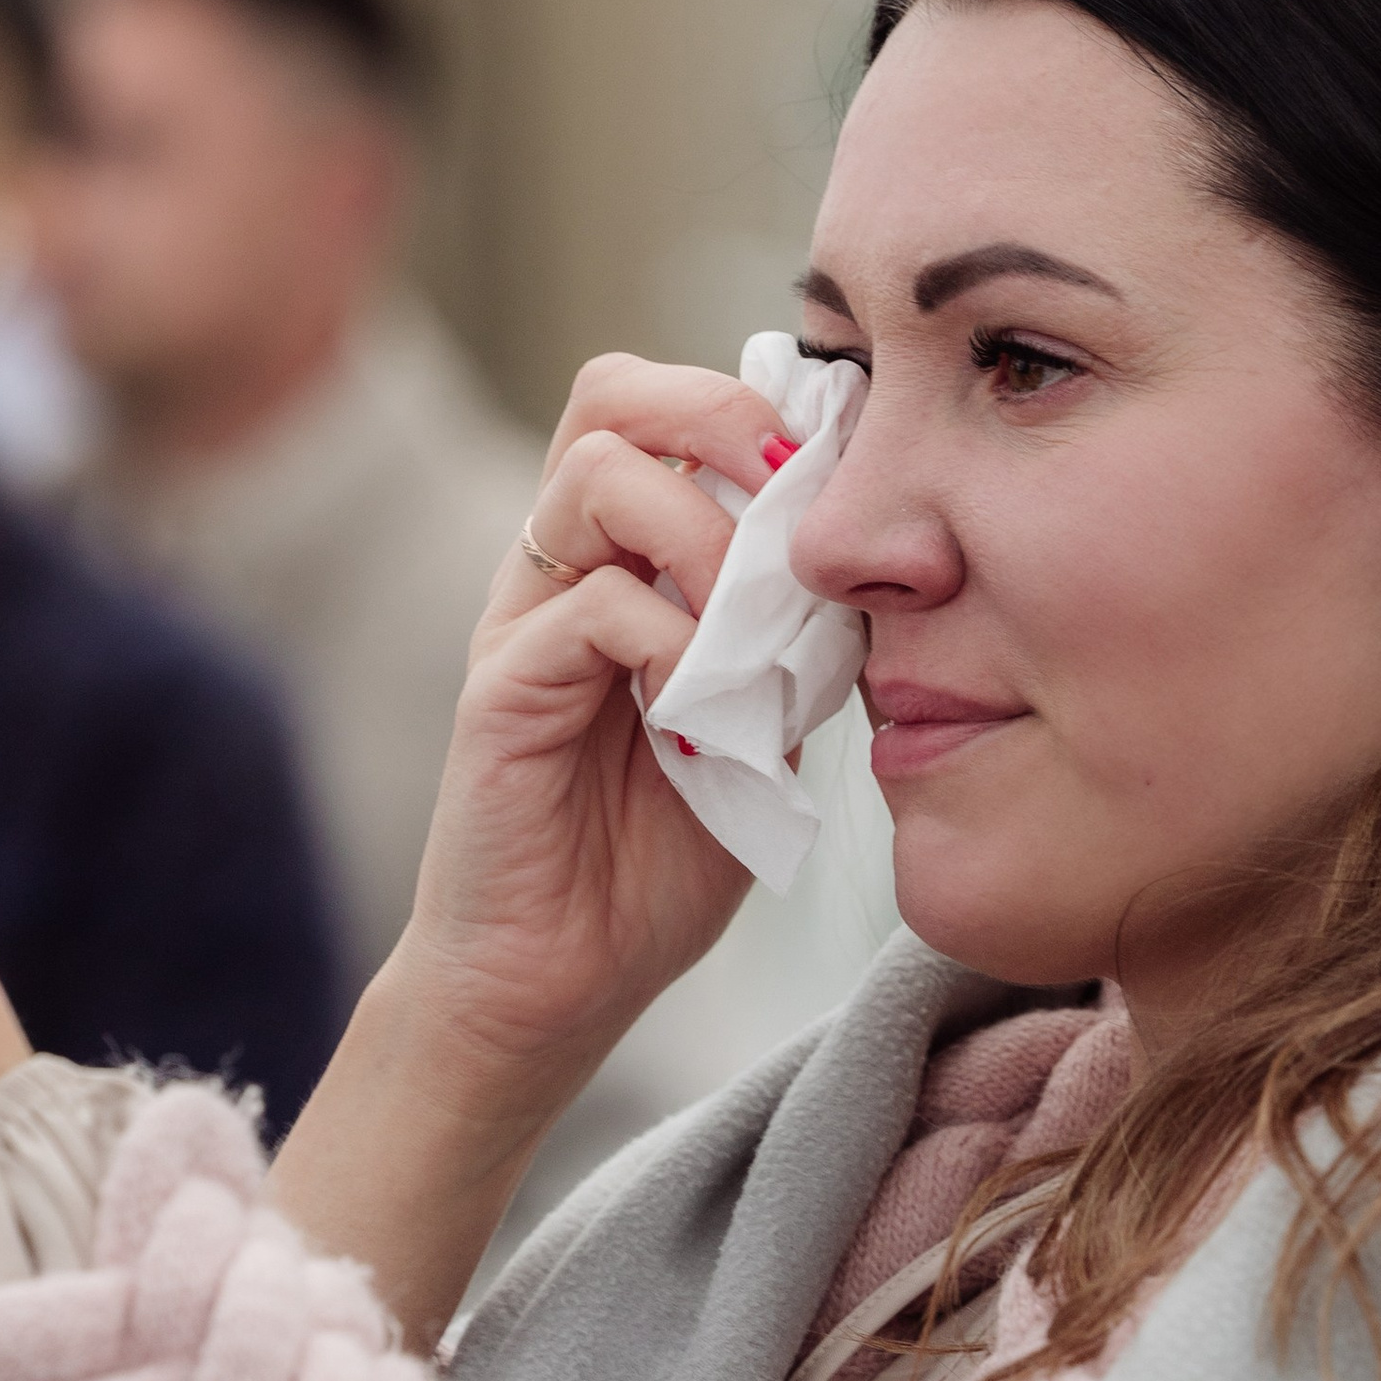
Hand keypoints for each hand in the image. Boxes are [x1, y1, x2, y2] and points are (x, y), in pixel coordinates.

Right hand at [271, 358, 794, 1339]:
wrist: (555, 986)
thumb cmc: (653, 862)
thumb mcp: (758, 729)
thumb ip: (795, 645)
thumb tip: (880, 575)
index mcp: (620, 560)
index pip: (669, 408)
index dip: (758, 408)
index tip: (841, 474)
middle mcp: (559, 568)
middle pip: (612, 394)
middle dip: (722, 415)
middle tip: (794, 495)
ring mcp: (523, 622)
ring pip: (597, 474)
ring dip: (707, 532)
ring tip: (754, 625)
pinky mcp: (500, 693)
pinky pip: (591, 609)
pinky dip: (674, 642)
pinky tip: (710, 718)